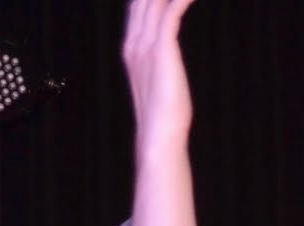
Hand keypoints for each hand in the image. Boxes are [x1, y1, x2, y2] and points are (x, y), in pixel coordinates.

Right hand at [122, 0, 199, 158]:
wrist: (159, 135)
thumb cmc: (164, 113)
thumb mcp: (160, 78)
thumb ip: (161, 59)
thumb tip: (167, 54)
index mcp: (131, 46)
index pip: (137, 4)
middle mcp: (134, 41)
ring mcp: (146, 44)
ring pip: (154, 0)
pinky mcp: (162, 48)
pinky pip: (172, 10)